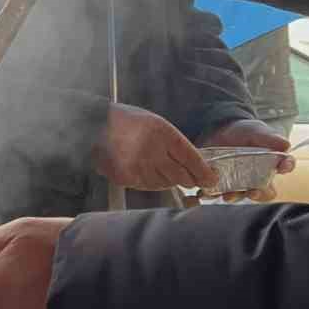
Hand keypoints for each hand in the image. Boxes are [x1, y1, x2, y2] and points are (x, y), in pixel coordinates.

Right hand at [92, 103, 216, 190]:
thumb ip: (174, 145)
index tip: (212, 179)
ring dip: (168, 180)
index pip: (191, 159)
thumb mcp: (157, 125)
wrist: (97, 124)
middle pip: (180, 176)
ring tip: (162, 169)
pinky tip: (146, 172)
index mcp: (164, 134)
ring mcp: (139, 166)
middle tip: (194, 180)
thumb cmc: (129, 122)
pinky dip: (150, 182)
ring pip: (164, 184)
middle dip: (190, 180)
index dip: (204, 172)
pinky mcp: (126, 177)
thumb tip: (194, 164)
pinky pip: (146, 186)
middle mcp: (153, 152)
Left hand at [199, 118, 294, 201]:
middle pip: (265, 192)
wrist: (218, 133)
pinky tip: (207, 191)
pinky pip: (217, 193)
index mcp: (272, 162)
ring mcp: (239, 183)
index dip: (286, 167)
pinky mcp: (221, 185)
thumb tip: (286, 146)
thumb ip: (270, 138)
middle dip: (260, 194)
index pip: (285, 166)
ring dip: (234, 197)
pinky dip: (212, 194)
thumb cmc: (243, 132)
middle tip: (253, 192)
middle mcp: (258, 177)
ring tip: (227, 195)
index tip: (282, 167)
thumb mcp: (256, 131)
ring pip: (240, 196)